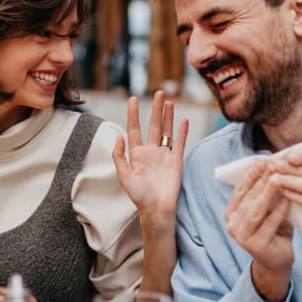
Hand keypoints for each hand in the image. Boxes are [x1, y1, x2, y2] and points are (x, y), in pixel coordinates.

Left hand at [112, 90, 188, 224]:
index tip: (133, 99)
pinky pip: (179, 143)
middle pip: (154, 125)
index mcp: (136, 153)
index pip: (134, 129)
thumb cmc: (138, 195)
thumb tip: (118, 136)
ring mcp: (164, 155)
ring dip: (168, 116)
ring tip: (169, 101)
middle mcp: (151, 151)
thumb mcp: (123, 175)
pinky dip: (182, 131)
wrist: (156, 209)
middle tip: (159, 93)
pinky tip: (183, 120)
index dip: (133, 114)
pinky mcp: (176, 161)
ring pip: (167, 131)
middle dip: (156, 109)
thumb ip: (119, 155)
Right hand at [225, 161, 294, 283]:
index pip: (240, 190)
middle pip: (248, 198)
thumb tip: (274, 167)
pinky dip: (280, 210)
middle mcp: (232, 225)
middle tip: (273, 165)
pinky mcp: (256, 246)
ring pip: (256, 210)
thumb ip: (265, 194)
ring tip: (278, 178)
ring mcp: (242, 237)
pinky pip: (270, 224)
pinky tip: (289, 198)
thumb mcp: (267, 210)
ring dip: (267, 193)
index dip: (250, 175)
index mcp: (231, 213)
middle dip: (261, 180)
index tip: (262, 160)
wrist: (277, 260)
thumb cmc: (273, 230)